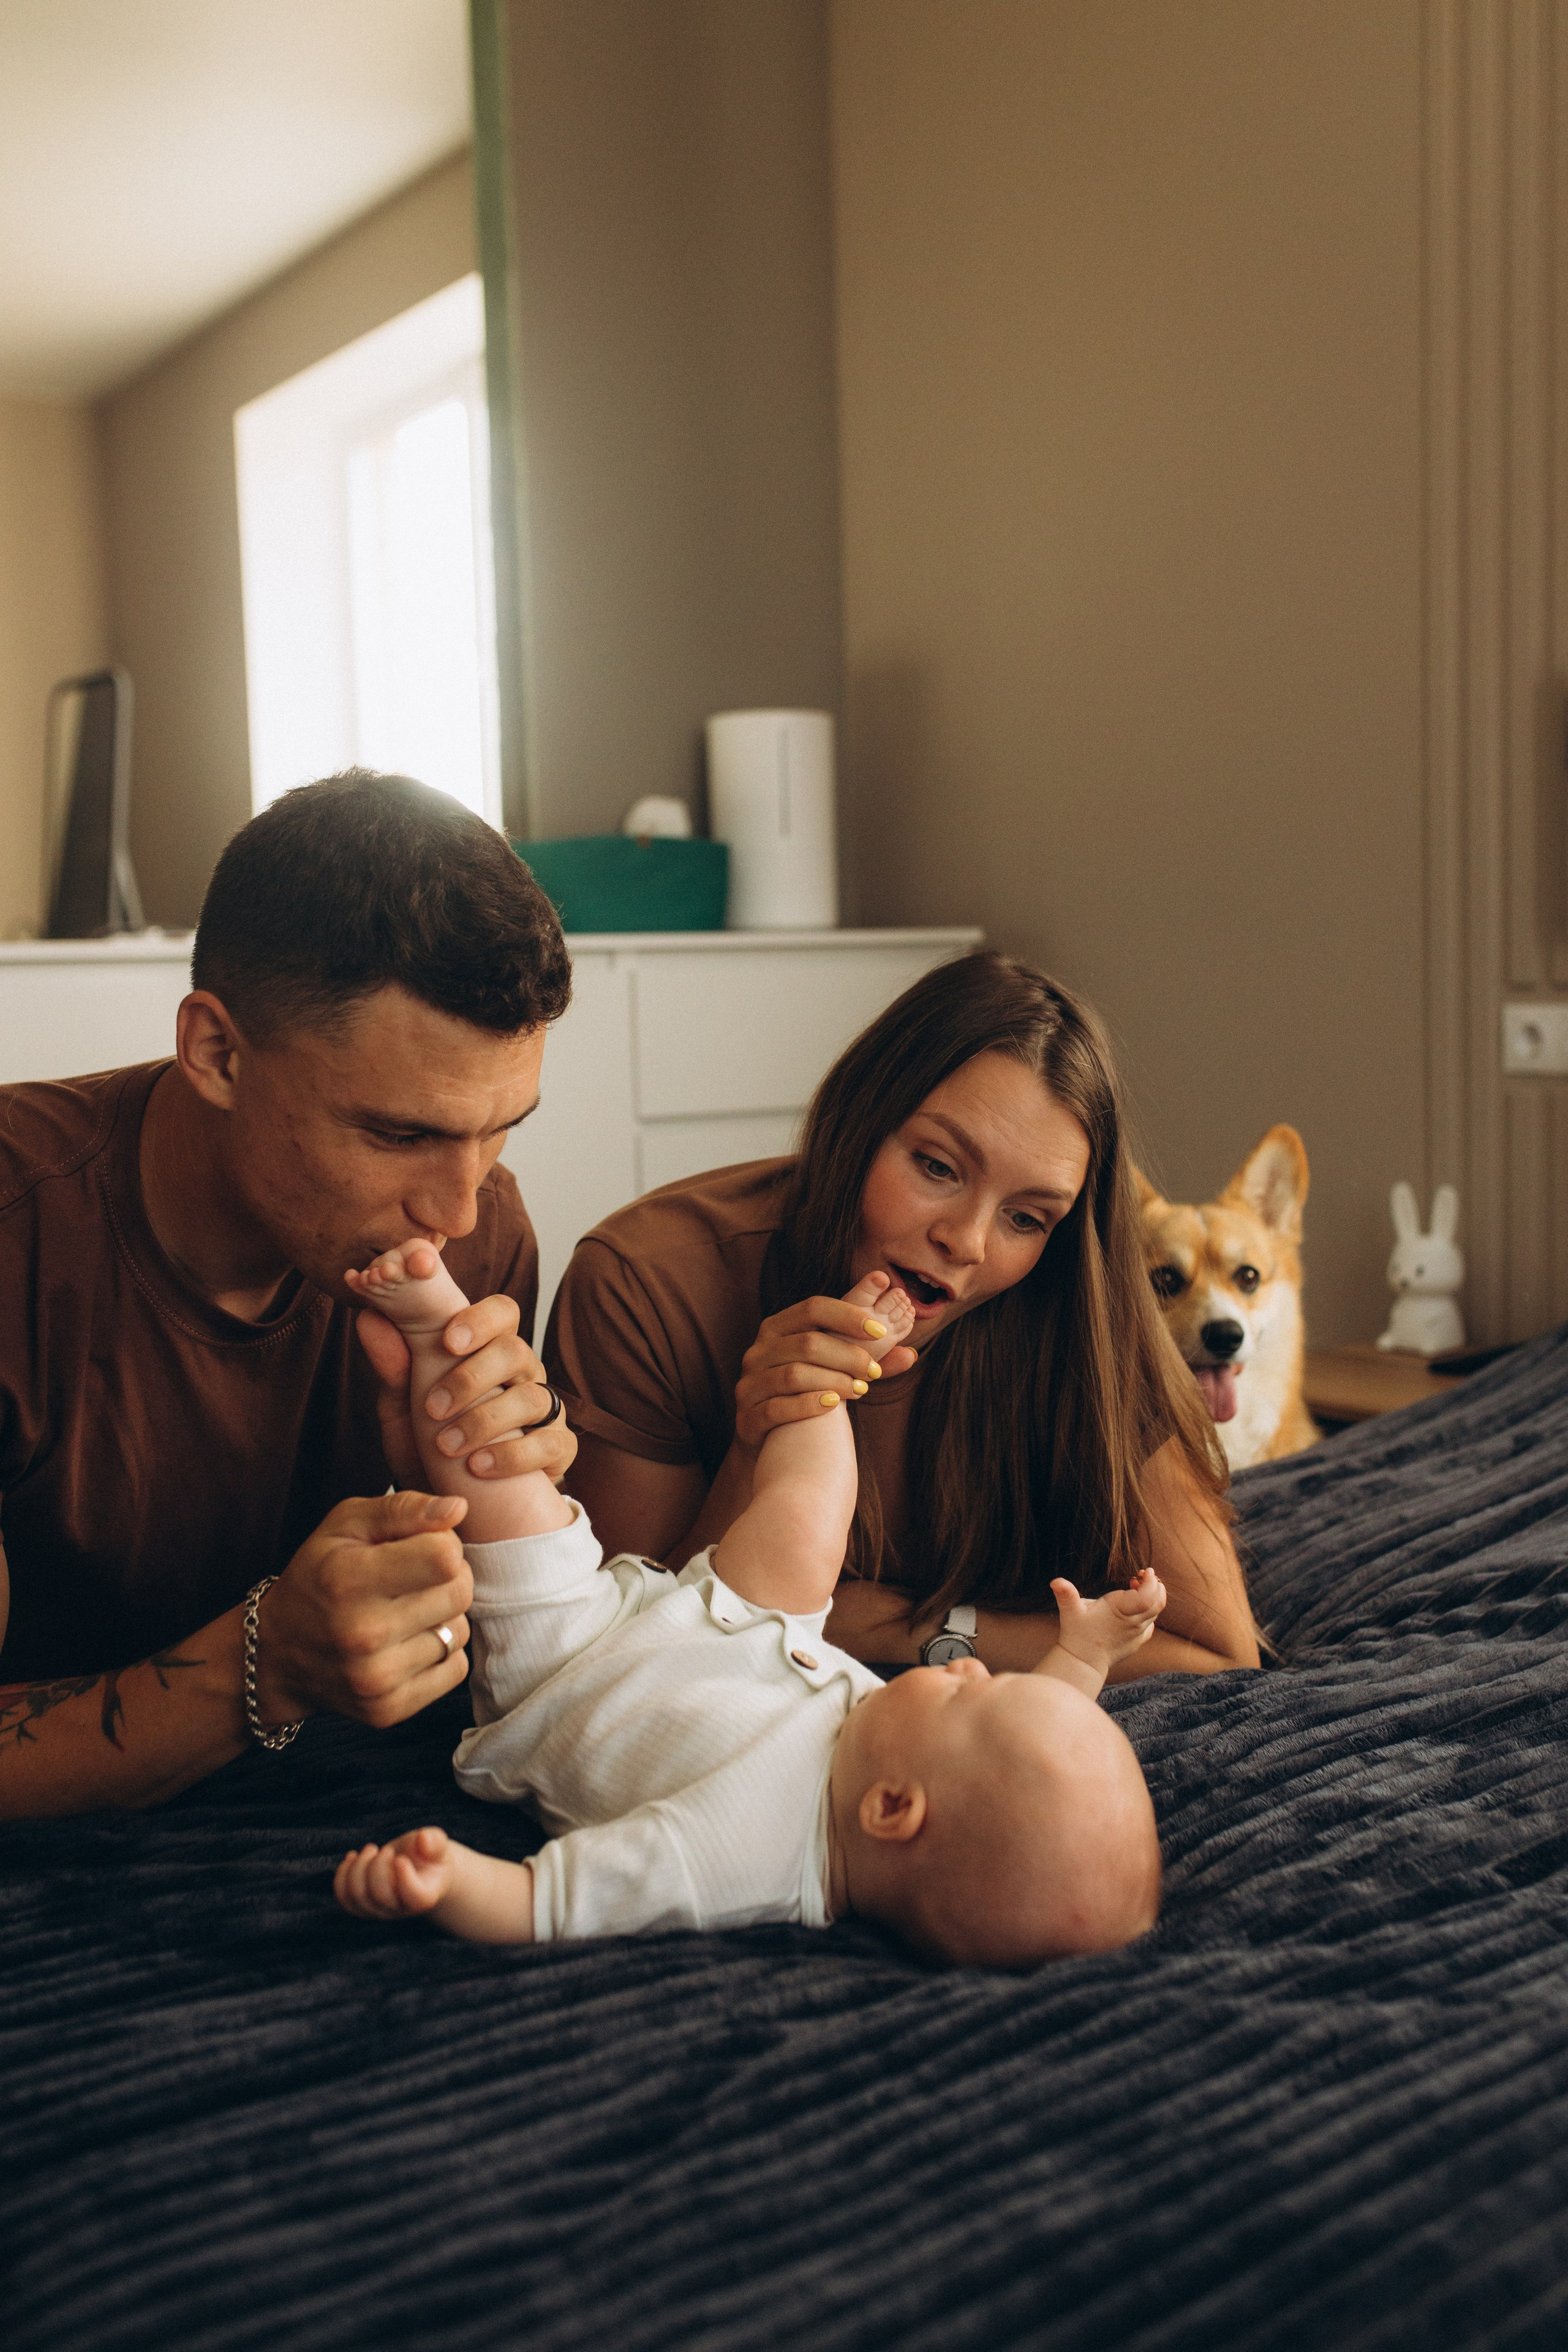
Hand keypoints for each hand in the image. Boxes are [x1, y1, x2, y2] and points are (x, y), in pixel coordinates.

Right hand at [256, 1490, 473, 1729]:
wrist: (276, 1654)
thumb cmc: (318, 1576)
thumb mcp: (345, 1525)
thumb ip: (403, 1508)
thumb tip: (458, 1508)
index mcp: (348, 1579)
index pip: (444, 1557)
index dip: (444, 1543)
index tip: (423, 1546)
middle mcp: (361, 1634)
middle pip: (460, 1592)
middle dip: (450, 1577)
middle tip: (417, 1578)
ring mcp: (375, 1678)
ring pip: (460, 1632)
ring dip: (442, 1617)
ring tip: (404, 1612)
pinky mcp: (388, 1709)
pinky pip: (456, 1669)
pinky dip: (441, 1654)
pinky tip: (407, 1644)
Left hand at [335, 1826, 455, 1920]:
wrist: (416, 1868)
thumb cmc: (428, 1855)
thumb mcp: (438, 1846)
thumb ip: (434, 1841)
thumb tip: (423, 1839)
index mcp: (425, 1897)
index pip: (414, 1897)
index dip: (405, 1878)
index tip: (400, 1858)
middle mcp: (400, 1910)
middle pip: (380, 1895)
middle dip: (378, 1866)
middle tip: (386, 1849)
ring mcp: (378, 1911)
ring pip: (358, 1896)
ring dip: (359, 1867)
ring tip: (371, 1849)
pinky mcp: (361, 1906)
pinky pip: (344, 1897)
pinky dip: (343, 1875)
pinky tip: (353, 1857)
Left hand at [356, 1291, 577, 1489]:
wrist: (449, 1504)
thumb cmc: (427, 1446)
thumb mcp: (402, 1409)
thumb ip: (392, 1368)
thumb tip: (370, 1318)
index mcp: (489, 1351)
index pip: (502, 1313)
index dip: (481, 1320)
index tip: (448, 1341)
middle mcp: (522, 1374)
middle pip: (517, 1350)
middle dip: (473, 1377)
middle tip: (434, 1408)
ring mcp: (545, 1410)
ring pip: (533, 1397)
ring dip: (485, 1421)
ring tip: (447, 1448)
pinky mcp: (558, 1448)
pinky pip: (552, 1442)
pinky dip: (514, 1456)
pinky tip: (480, 1468)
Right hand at [733, 1288, 919, 1450]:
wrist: (769, 1444)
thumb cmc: (808, 1396)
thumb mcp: (834, 1370)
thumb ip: (868, 1360)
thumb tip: (911, 1354)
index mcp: (777, 1328)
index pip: (813, 1308)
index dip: (848, 1316)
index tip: (881, 1331)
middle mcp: (757, 1352)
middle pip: (806, 1343)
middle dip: (847, 1355)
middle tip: (874, 1371)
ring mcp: (748, 1385)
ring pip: (793, 1374)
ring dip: (834, 1381)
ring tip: (861, 1390)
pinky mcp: (745, 1418)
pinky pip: (776, 1408)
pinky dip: (808, 1405)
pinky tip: (833, 1407)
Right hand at [1050, 1568, 1166, 1673]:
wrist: (1083, 1662)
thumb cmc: (1077, 1635)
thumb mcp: (1070, 1612)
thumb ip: (1065, 1594)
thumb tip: (1055, 1581)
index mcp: (1120, 1611)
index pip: (1147, 1596)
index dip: (1151, 1582)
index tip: (1145, 1571)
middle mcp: (1133, 1622)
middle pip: (1158, 1602)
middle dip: (1155, 1585)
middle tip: (1141, 1576)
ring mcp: (1138, 1633)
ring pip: (1156, 1612)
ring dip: (1153, 1596)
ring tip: (1136, 1586)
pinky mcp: (1138, 1641)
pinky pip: (1152, 1623)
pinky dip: (1150, 1611)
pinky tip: (1136, 1605)